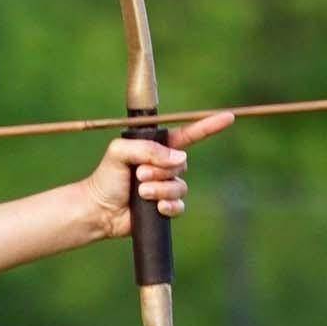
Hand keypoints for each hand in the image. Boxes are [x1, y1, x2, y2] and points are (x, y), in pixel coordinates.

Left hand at [81, 112, 233, 239]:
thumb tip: (178, 158)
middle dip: (160, 170)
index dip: (208, 126)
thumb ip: (146, 148)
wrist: (98, 209)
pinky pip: (179, 206)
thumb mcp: (119, 152)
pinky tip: (157, 207)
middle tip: (138, 175)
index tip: (228, 117)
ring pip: (179, 187)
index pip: (188, 135)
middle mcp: (165, 166)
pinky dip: (169, 206)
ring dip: (160, 189)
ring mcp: (166, 187)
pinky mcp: (165, 207)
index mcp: (157, 148)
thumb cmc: (106, 178)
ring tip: (140, 192)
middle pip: (181, 164)